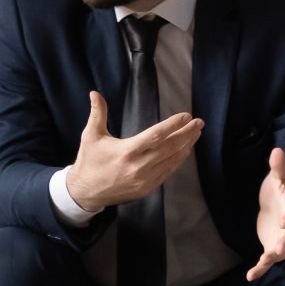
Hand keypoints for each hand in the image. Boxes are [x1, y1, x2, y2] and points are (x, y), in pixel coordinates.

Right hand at [64, 90, 203, 212]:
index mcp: (126, 151)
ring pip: (171, 160)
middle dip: (186, 134)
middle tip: (199, 123)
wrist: (85, 192)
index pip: (156, 135)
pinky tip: (185, 151)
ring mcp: (144, 180)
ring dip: (186, 146)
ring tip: (196, 133)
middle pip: (169, 148)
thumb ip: (97, 113)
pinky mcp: (146, 189)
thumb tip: (94, 93)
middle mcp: (138, 166)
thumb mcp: (90, 136)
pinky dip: (178, 161)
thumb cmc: (89, 161)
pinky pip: (167, 172)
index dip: (173, 125)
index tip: (186, 116)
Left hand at [247, 150, 284, 281]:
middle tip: (280, 250)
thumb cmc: (280, 190)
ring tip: (264, 263)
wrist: (279, 205)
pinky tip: (250, 277)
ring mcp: (282, 239)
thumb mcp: (279, 178)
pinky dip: (260, 269)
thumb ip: (278, 167)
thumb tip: (277, 151)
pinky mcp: (272, 247)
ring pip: (281, 251)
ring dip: (273, 257)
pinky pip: (267, 260)